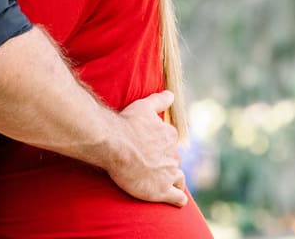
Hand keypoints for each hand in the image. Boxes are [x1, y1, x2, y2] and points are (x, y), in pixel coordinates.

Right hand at [107, 90, 187, 206]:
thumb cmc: (127, 124)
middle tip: (155, 167)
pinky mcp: (162, 191)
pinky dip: (178, 199)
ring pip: (179, 179)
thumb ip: (159, 100)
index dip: (163, 147)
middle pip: (174, 161)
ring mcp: (169, 174)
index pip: (171, 143)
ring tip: (168, 184)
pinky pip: (178, 197)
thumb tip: (171, 94)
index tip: (154, 149)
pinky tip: (176, 200)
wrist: (116, 145)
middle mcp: (173, 155)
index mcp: (170, 136)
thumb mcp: (144, 106)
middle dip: (168, 164)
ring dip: (175, 180)